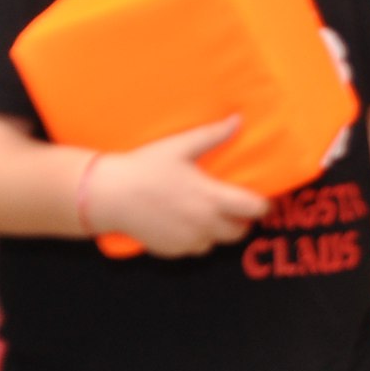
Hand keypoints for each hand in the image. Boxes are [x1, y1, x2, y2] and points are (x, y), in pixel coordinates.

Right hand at [82, 118, 269, 257]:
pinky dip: (194, 239)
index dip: (261, 206)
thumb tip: (238, 119)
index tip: (259, 200)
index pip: (254, 210)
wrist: (108, 195)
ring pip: (216, 242)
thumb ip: (213, 135)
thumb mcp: (179, 147)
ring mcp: (187, 240)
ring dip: (216, 231)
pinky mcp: (171, 251)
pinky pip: (194, 248)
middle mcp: (204, 224)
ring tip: (203, 213)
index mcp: (211, 198)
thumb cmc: (145, 168)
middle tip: (230, 207)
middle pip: (239, 232)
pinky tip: (182, 222)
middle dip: (240, 221)